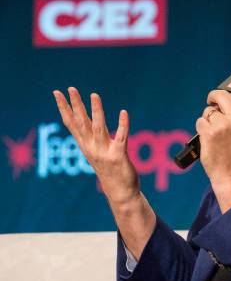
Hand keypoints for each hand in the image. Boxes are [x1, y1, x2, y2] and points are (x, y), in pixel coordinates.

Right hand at [53, 87, 139, 210]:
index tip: (57, 93)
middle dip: (76, 105)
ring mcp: (104, 152)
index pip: (72, 123)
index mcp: (85, 145)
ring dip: (96, 111)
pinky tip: (124, 112)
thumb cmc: (110, 170)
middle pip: (82, 123)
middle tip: (70, 88)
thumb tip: (86, 123)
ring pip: (99, 128)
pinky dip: (123, 125)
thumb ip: (92, 138)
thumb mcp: (96, 152)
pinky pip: (121, 137)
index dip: (64, 108)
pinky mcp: (119, 156)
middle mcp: (91, 147)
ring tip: (94, 95)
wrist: (120, 192)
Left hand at [196, 90, 230, 211]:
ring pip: (208, 111)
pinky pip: (200, 122)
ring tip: (213, 130)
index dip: (227, 98)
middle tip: (211, 102)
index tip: (222, 102)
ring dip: (208, 119)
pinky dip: (201, 129)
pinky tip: (208, 137)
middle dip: (214, 97)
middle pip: (221, 95)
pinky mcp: (209, 132)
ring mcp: (222, 125)